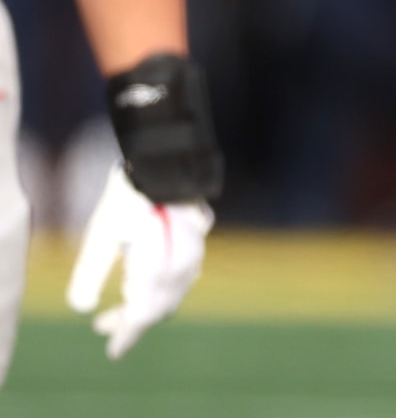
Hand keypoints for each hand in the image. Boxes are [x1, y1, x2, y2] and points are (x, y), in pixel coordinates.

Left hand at [66, 164, 213, 358]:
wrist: (163, 158)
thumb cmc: (128, 197)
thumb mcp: (101, 236)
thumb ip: (90, 274)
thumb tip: (83, 309)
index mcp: (161, 268)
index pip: (145, 314)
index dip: (128, 334)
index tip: (113, 350)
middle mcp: (184, 263)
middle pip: (161, 304)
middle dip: (133, 318)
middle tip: (103, 325)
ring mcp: (196, 248)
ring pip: (174, 288)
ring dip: (148, 299)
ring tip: (123, 301)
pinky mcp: (199, 234)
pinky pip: (185, 269)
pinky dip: (165, 281)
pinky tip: (149, 277)